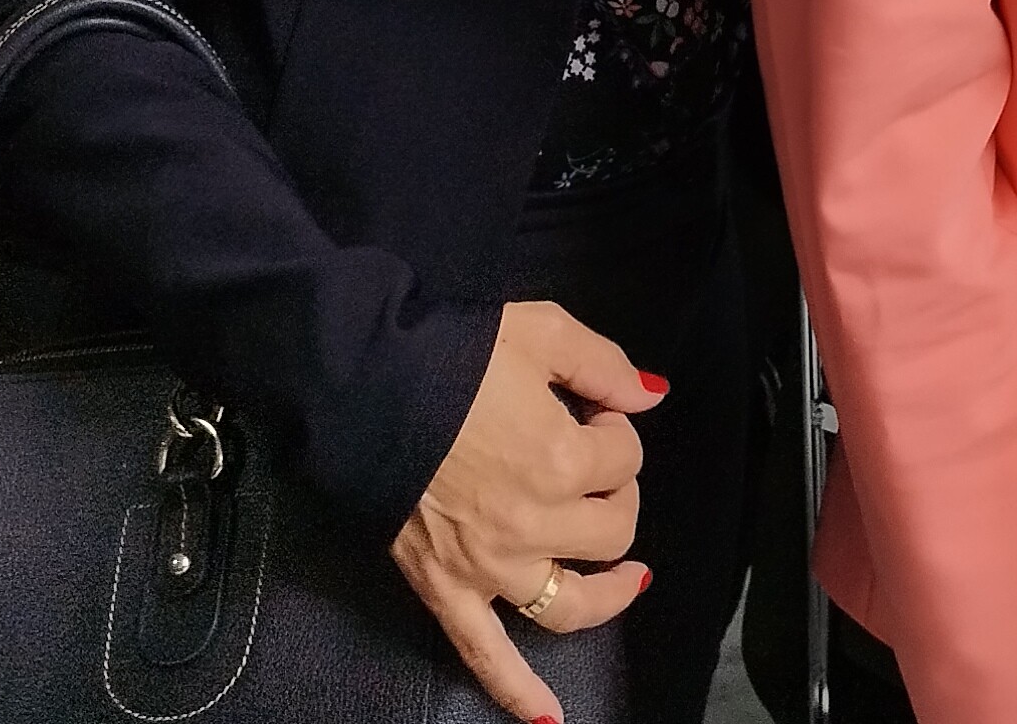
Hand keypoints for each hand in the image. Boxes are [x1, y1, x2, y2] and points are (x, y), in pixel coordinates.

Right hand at [390, 301, 662, 723]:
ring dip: (607, 593)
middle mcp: (534, 524)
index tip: (591, 412)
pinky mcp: (447, 590)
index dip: (615, 432)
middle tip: (590, 461)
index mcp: (562, 461)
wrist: (365, 381)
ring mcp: (491, 567)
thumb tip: (652, 394)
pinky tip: (548, 716)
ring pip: (570, 602)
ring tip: (629, 577)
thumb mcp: (541, 331)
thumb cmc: (453, 351)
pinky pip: (486, 654)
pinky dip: (518, 692)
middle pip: (611, 529)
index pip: (624, 460)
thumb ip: (604, 365)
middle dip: (613, 493)